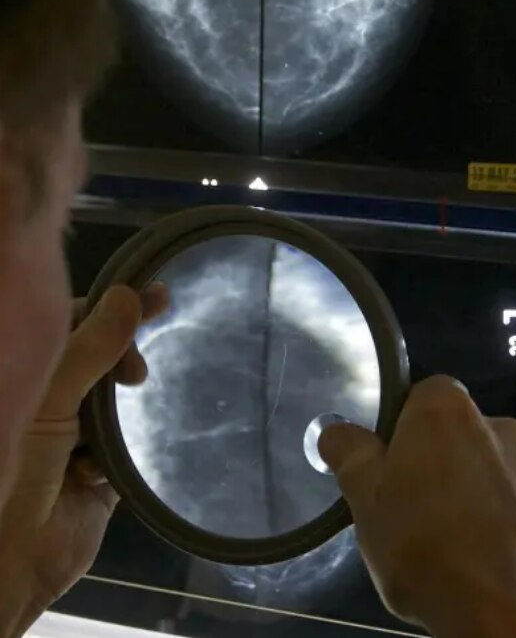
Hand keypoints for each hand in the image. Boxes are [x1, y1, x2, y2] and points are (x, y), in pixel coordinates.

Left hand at [0, 284, 166, 633]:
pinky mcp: (97, 476)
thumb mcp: (47, 397)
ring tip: (135, 396)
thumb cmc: (12, 467)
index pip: (69, 322)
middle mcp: (45, 401)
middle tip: (141, 369)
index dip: (110, 308)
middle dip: (124, 353)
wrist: (10, 560)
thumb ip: (89, 346)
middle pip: (98, 356)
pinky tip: (102, 468)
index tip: (160, 298)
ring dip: (121, 404)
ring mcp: (70, 438)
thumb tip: (128, 294)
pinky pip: (125, 448)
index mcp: (23, 375)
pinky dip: (118, 454)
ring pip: (114, 400)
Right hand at [318, 376, 515, 637]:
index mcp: (453, 417)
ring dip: (509, 500)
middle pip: (480, 439)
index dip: (414, 435)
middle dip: (464, 469)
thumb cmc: (430, 560)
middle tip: (441, 523)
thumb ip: (355, 460)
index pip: (429, 400)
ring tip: (489, 553)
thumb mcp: (369, 512)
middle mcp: (513, 429)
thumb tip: (338, 429)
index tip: (404, 476)